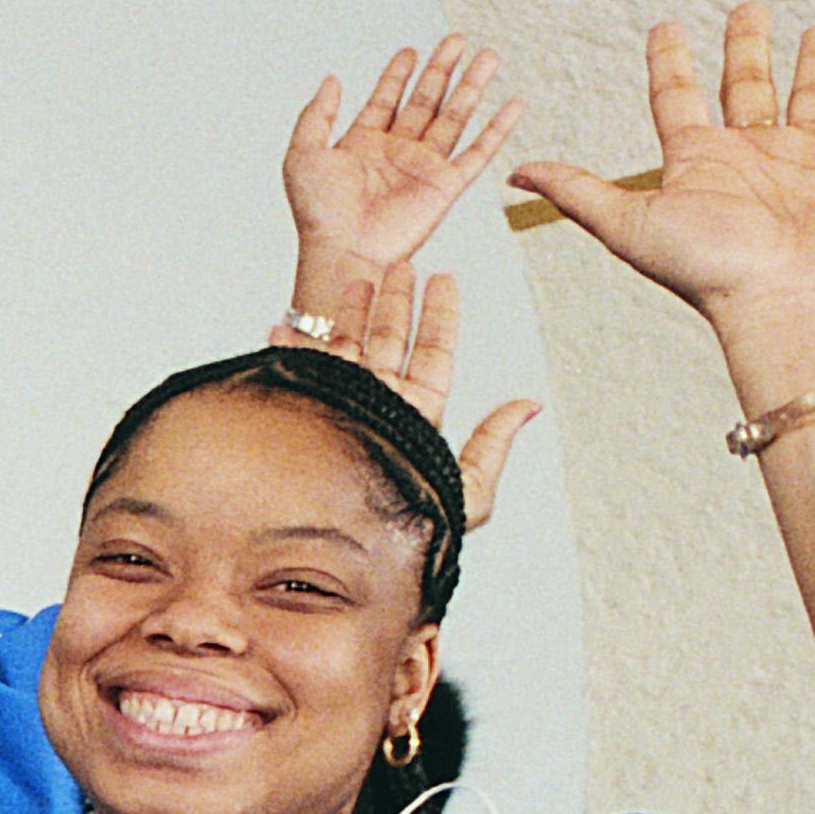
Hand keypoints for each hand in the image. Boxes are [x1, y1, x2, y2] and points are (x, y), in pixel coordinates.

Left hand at [282, 37, 516, 284]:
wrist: (343, 249)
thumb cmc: (318, 213)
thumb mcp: (302, 154)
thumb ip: (316, 114)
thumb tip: (332, 78)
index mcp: (364, 144)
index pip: (386, 99)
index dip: (398, 75)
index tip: (410, 51)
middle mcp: (397, 152)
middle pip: (426, 100)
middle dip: (442, 69)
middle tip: (457, 39)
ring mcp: (424, 168)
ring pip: (454, 117)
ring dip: (472, 86)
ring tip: (488, 56)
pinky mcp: (446, 186)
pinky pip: (478, 152)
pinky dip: (498, 129)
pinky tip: (513, 104)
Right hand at [296, 258, 539, 531]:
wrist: (341, 549)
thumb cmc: (405, 531)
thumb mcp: (467, 491)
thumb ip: (493, 444)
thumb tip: (530, 403)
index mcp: (417, 417)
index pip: (433, 355)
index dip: (440, 316)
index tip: (444, 278)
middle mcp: (378, 408)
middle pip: (391, 342)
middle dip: (397, 302)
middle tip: (402, 264)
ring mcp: (339, 408)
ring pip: (347, 347)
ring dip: (351, 311)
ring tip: (357, 277)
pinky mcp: (302, 414)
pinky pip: (295, 373)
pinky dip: (289, 348)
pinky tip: (284, 325)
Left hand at [511, 6, 814, 372]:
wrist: (791, 307)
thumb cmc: (711, 273)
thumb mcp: (632, 225)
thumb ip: (578, 193)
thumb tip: (511, 174)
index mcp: (702, 163)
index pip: (680, 98)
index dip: (670, 62)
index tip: (665, 26)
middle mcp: (756, 157)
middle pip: (747, 87)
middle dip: (745, 47)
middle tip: (747, 7)